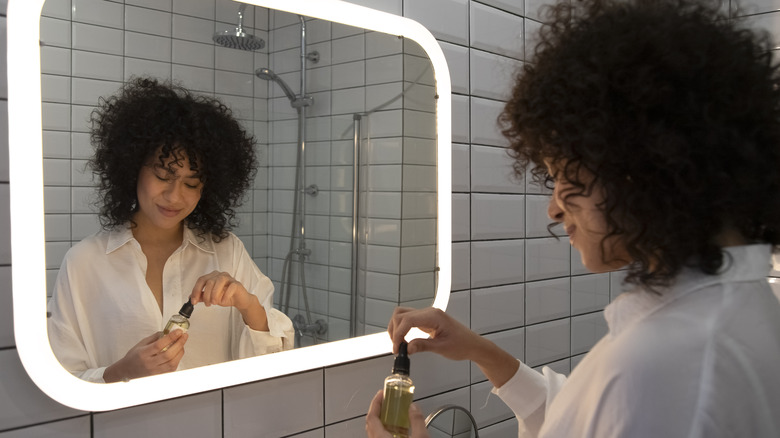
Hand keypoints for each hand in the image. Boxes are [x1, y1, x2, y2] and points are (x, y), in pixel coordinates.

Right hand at [103, 330, 187, 382]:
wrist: (127, 372)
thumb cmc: (133, 357)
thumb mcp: (141, 344)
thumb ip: (154, 337)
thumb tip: (167, 331)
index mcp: (143, 354)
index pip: (159, 345)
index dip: (171, 337)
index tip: (178, 331)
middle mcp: (149, 364)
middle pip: (168, 354)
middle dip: (179, 343)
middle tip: (184, 335)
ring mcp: (155, 372)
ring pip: (173, 362)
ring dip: (180, 351)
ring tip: (182, 343)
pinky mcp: (160, 376)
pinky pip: (173, 368)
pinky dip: (178, 359)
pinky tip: (178, 352)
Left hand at [190, 271, 268, 330]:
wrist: (239, 300)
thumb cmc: (226, 296)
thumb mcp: (211, 297)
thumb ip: (202, 296)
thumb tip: (191, 298)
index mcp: (212, 276)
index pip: (201, 280)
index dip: (196, 290)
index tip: (193, 301)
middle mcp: (220, 275)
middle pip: (209, 281)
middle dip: (206, 295)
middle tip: (207, 304)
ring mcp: (229, 278)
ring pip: (219, 282)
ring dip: (215, 294)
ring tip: (214, 302)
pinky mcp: (236, 284)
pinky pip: (230, 287)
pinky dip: (225, 295)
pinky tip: (223, 301)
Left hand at [366, 390, 428, 437]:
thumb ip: (417, 421)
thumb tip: (414, 407)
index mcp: (380, 437)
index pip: (371, 416)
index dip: (376, 402)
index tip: (381, 393)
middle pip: (371, 422)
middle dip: (378, 409)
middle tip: (385, 401)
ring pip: (374, 431)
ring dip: (382, 420)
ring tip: (391, 413)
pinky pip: (380, 437)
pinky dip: (386, 430)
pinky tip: (397, 430)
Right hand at [388, 307, 519, 387]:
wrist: (473, 345)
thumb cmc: (462, 345)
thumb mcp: (442, 348)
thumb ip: (423, 346)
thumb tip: (407, 348)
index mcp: (434, 316)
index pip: (407, 320)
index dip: (398, 334)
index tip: (397, 348)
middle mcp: (429, 312)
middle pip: (401, 314)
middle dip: (395, 330)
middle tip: (397, 348)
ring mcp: (427, 315)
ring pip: (403, 315)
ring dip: (397, 328)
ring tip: (399, 344)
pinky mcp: (427, 320)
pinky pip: (409, 320)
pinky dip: (403, 329)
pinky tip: (405, 341)